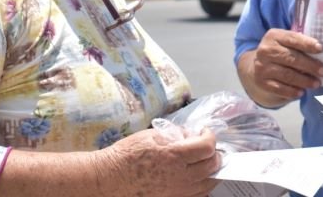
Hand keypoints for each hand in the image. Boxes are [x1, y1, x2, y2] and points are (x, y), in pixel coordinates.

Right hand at [102, 128, 220, 196]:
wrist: (107, 180)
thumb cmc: (125, 156)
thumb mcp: (151, 136)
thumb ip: (174, 134)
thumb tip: (190, 135)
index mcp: (173, 156)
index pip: (207, 147)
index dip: (209, 136)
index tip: (204, 132)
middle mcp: (179, 177)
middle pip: (212, 166)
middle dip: (215, 153)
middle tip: (208, 147)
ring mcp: (176, 192)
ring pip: (208, 184)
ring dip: (211, 170)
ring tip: (206, 162)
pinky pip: (197, 196)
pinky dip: (202, 186)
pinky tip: (197, 178)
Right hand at [242, 28, 322, 104]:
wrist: (258, 65)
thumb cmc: (281, 51)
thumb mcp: (287, 43)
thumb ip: (301, 44)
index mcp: (274, 36)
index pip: (292, 38)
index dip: (307, 44)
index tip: (321, 49)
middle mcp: (265, 50)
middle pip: (291, 58)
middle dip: (310, 65)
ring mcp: (262, 67)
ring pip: (286, 75)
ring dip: (304, 80)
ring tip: (316, 83)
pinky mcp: (261, 82)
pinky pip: (279, 88)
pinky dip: (292, 91)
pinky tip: (301, 92)